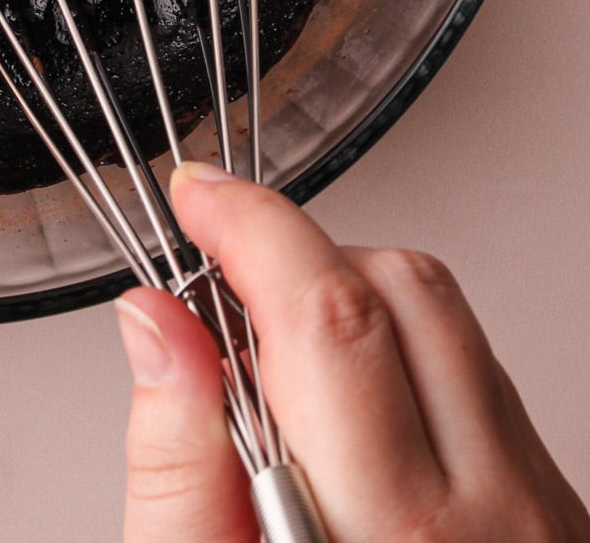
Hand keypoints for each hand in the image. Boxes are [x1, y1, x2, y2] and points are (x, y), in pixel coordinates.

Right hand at [116, 163, 589, 540]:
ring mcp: (543, 513)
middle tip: (220, 274)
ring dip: (350, 306)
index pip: (326, 316)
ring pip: (449, 320)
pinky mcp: (562, 513)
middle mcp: (494, 517)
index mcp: (395, 535)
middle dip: (294, 254)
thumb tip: (156, 323)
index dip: (252, 227)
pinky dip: (406, 360)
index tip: (198, 195)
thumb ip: (174, 467)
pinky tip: (348, 420)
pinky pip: (487, 377)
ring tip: (278, 376)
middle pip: (400, 288)